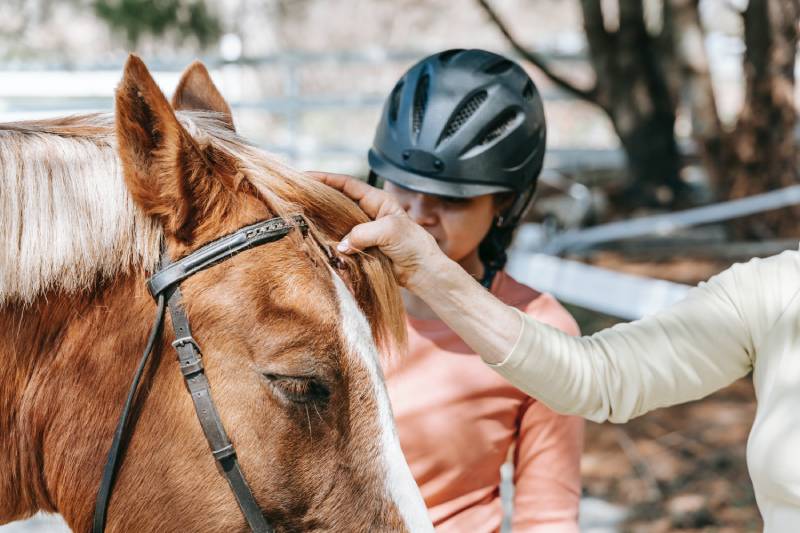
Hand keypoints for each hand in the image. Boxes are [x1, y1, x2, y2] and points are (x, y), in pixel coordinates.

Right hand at [307, 172, 448, 289]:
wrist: (422, 271)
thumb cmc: (413, 245)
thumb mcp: (390, 232)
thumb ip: (363, 233)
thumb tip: (342, 245)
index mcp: (377, 201)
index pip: (347, 184)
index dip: (327, 179)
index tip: (306, 176)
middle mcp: (368, 213)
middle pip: (338, 201)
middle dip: (319, 198)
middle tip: (298, 196)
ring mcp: (364, 231)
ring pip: (338, 222)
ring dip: (323, 222)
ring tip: (301, 217)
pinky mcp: (362, 248)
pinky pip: (342, 242)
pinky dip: (330, 242)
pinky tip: (316, 241)